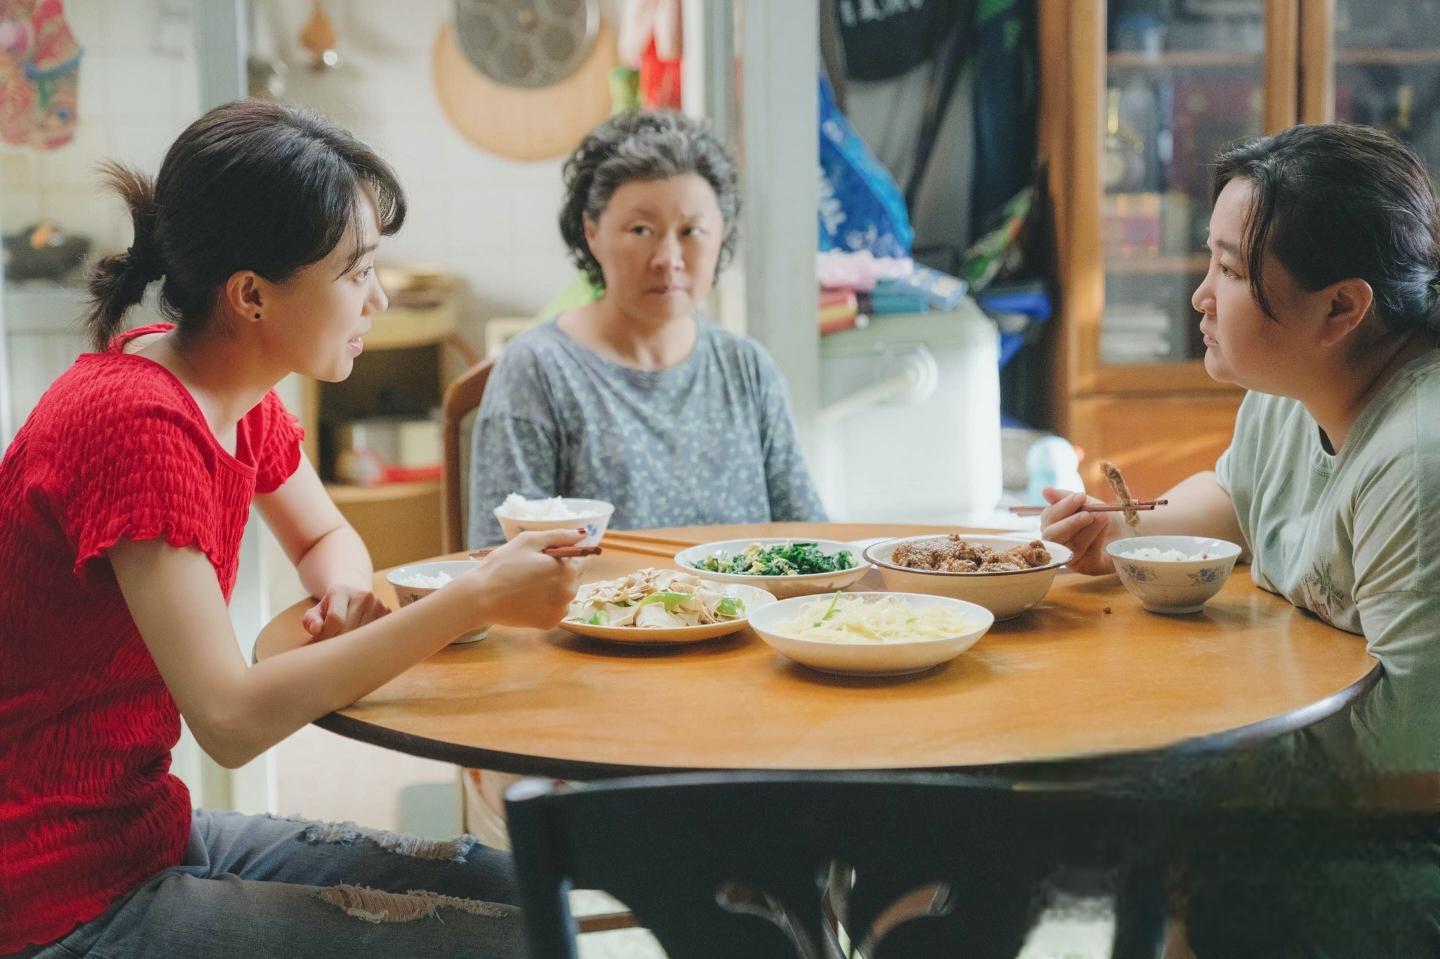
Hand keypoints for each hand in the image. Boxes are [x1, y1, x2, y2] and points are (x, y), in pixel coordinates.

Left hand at [303, 584, 391, 639]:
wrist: (352, 591)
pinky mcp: (387, 613)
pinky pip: (375, 636)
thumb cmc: (331, 606)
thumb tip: (317, 629)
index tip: (321, 638)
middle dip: (338, 641)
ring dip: (353, 643)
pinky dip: (365, 641)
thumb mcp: (316, 611)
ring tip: (345, 638)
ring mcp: (378, 604)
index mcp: (341, 591)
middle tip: (332, 643)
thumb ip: (311, 621)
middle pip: (350, 629)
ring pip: (364, 636)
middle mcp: (363, 595)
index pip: (335, 619)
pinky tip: (359, 637)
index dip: (325, 635)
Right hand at [461, 528, 586, 629]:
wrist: (480, 598)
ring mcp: (560, 611)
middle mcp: (570, 593)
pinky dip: (547, 603)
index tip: (547, 556)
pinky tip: (528, 598)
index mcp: (567, 570)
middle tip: (533, 569)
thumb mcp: (530, 541)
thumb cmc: (503, 565)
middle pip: (573, 577)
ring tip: (528, 584)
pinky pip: (556, 609)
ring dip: (554, 588)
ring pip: (565, 594)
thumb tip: (583, 534)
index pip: (581, 559)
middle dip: (559, 571)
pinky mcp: (549, 623)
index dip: (565, 555)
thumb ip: (560, 536)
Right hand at [1040, 487, 1121, 575]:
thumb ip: (1065, 498)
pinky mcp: (1087, 568)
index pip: (1048, 518)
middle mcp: (1058, 543)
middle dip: (1071, 523)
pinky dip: (1098, 540)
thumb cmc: (1103, 515)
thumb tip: (1045, 491)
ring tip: (1104, 518)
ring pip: (1071, 546)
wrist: (1129, 529)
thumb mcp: (1086, 502)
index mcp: (1053, 525)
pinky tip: (1106, 531)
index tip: (1081, 497)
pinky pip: (1088, 556)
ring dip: (1089, 530)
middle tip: (1089, 514)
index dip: (1062, 507)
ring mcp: (1071, 558)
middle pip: (1052, 536)